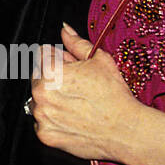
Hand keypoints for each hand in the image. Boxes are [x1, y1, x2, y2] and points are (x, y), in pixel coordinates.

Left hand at [29, 24, 143, 162]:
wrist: (126, 131)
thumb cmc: (114, 95)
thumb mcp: (99, 60)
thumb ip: (76, 43)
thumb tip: (64, 29)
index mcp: (50, 72)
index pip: (42, 54)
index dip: (59, 58)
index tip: (71, 66)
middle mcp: (40, 94)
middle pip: (38, 76)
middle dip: (53, 78)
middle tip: (77, 86)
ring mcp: (41, 116)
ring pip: (38, 99)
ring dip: (51, 98)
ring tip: (76, 103)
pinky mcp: (45, 135)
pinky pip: (42, 121)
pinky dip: (53, 119)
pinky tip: (73, 117)